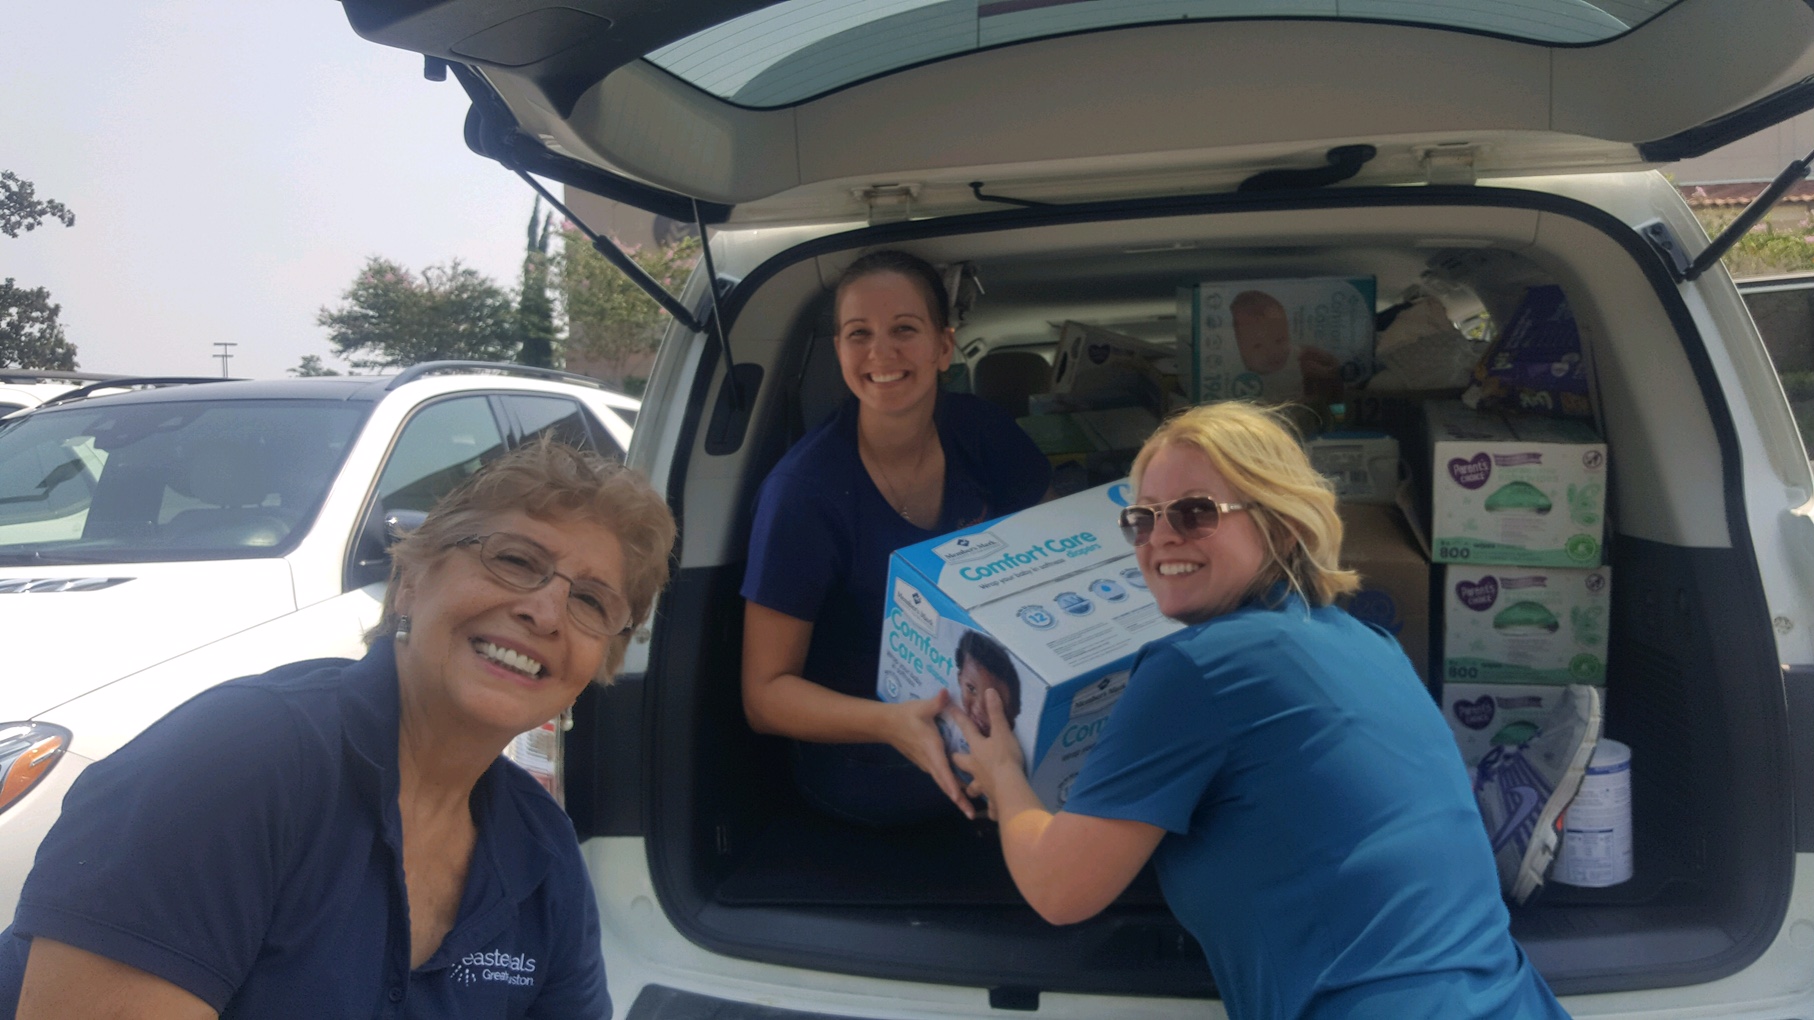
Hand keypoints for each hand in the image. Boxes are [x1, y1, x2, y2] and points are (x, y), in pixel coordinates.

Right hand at [884, 690, 975, 819]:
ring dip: (956, 795)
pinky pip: (941, 777)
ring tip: (970, 810)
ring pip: (944, 782)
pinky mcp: (928, 763)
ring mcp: (928, 764)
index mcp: (931, 748)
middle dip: (957, 799)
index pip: (942, 769)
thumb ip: (936, 702)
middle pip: (945, 783)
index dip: (950, 783)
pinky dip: (951, 786)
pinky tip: (963, 792)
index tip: (958, 797)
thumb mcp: (921, 707)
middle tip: (971, 814)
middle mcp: (930, 760)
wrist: (888, 724)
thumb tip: (945, 693)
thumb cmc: (906, 715)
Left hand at [949, 688, 1025, 821]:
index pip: (965, 730)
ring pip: (972, 786)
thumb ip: (996, 713)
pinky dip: (991, 808)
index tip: (949, 710)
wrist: (1008, 787)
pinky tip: (992, 812)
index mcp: (975, 749)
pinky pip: (990, 804)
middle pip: (960, 764)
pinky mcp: (991, 798)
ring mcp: (981, 784)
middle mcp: (974, 767)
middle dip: (956, 761)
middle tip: (954, 759)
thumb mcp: (1002, 732)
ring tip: (972, 790)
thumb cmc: (1004, 757)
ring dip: (971, 789)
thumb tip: (989, 691)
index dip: (958, 719)